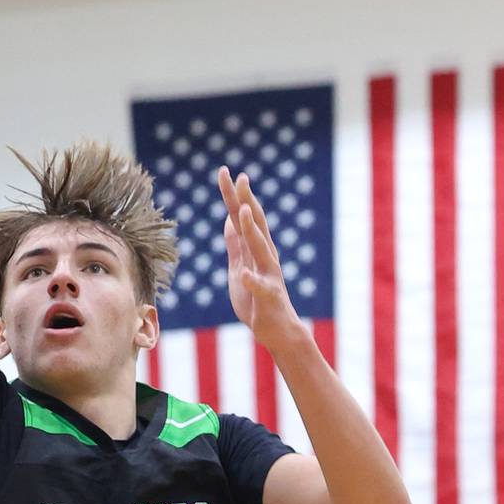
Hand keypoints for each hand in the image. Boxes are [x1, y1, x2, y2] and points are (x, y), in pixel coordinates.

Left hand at [218, 167, 298, 351]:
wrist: (277, 332)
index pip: (241, 217)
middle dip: (247, 201)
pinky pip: (260, 288)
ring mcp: (268, 275)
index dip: (233, 196)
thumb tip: (229, 219)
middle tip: (240, 176)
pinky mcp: (269, 297)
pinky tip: (244, 274)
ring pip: (260, 249)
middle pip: (254, 224)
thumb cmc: (257, 301)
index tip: (225, 171)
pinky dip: (252, 280)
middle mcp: (265, 257)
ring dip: (252, 230)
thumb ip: (235, 244)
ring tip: (243, 211)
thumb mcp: (239, 267)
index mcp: (254, 250)